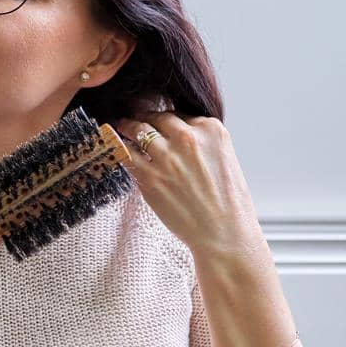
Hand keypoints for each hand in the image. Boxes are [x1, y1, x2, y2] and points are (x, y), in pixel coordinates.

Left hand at [114, 111, 266, 257]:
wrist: (224, 231)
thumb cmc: (227, 200)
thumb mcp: (224, 158)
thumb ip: (202, 142)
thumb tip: (175, 134)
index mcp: (211, 130)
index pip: (180, 114)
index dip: (166, 120)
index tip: (157, 121)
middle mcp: (188, 138)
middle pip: (157, 117)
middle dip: (144, 118)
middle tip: (134, 119)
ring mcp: (167, 156)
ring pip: (138, 130)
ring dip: (128, 127)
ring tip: (122, 127)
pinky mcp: (149, 175)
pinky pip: (126, 154)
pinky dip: (121, 149)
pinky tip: (119, 149)